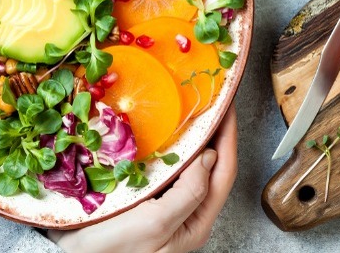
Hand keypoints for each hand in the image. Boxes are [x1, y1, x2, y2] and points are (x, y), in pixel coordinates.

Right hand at [49, 105, 237, 252]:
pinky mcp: (143, 199)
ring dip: (190, 138)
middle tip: (209, 101)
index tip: (226, 106)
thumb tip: (210, 156)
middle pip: (209, 167)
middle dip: (212, 133)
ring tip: (189, 109)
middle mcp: (185, 214)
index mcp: (196, 222)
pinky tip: (159, 131)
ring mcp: (164, 206)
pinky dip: (166, 147)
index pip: (223, 171)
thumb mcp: (155, 224)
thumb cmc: (112, 251)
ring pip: (187, 166)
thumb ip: (189, 192)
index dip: (227, 136)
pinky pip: (163, 168)